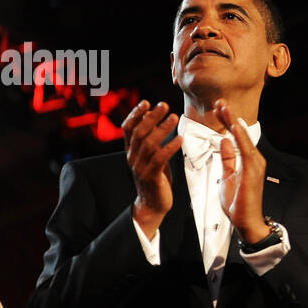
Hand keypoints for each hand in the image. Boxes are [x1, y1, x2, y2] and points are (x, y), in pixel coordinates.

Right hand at [124, 100, 181, 228]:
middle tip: (164, 105)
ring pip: (149, 143)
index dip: (135, 114)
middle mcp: (132, 157)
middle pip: (139, 132)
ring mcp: (140, 167)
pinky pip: (159, 159)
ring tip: (174, 118)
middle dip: (151, 117)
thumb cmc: (155, 178)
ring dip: (162, 129)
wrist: (152, 205)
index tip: (146, 102)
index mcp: (131, 151)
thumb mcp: (151, 157)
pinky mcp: (151, 177)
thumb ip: (151, 140)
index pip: (128, 128)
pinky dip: (169, 147)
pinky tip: (179, 139)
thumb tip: (155, 117)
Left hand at [212, 99, 268, 243]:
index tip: (219, 109)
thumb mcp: (228, 176)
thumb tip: (224, 141)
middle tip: (220, 101)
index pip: (236, 137)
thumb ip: (228, 159)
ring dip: (233, 122)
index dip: (227, 122)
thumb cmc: (238, 203)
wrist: (247, 222)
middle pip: (240, 133)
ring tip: (223, 107)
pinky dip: (239, 136)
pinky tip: (233, 125)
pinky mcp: (253, 170)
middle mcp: (254, 159)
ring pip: (243, 138)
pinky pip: (245, 149)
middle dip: (230, 117)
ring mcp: (255, 164)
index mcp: (248, 160)